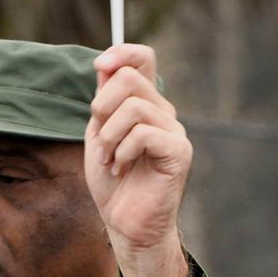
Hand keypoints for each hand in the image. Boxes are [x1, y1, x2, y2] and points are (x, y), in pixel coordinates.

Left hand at [84, 44, 191, 276]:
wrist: (125, 223)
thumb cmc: (113, 181)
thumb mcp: (99, 133)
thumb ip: (104, 100)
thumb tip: (104, 63)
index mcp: (145, 104)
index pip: (143, 58)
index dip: (122, 53)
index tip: (99, 65)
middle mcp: (163, 112)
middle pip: (130, 79)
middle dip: (101, 107)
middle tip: (101, 138)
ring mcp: (174, 132)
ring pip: (133, 107)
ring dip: (109, 137)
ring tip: (111, 160)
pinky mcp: (178, 152)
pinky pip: (143, 133)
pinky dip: (122, 151)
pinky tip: (122, 169)